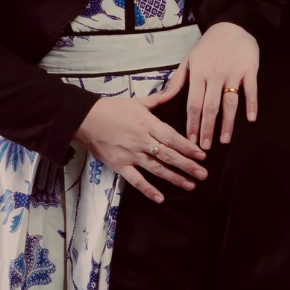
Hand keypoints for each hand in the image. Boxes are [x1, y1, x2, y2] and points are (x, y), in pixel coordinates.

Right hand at [75, 93, 206, 203]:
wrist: (85, 119)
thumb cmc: (112, 109)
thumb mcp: (137, 101)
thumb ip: (159, 99)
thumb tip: (175, 91)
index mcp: (147, 123)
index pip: (172, 137)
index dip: (188, 147)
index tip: (202, 155)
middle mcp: (142, 140)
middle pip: (169, 155)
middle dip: (188, 165)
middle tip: (203, 174)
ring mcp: (131, 154)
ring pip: (157, 168)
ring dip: (175, 178)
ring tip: (190, 185)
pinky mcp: (120, 165)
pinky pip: (136, 180)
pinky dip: (148, 190)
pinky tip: (160, 198)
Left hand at [169, 21, 259, 147]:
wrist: (232, 26)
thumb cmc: (207, 46)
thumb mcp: (189, 60)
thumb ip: (177, 81)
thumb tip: (164, 99)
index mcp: (198, 73)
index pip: (193, 103)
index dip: (191, 123)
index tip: (190, 140)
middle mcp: (215, 75)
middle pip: (210, 107)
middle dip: (207, 128)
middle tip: (205, 147)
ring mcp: (233, 73)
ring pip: (230, 102)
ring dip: (228, 123)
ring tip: (225, 140)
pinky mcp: (249, 69)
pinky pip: (251, 90)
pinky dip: (252, 104)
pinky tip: (251, 119)